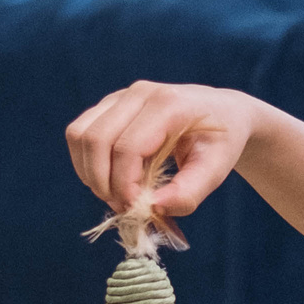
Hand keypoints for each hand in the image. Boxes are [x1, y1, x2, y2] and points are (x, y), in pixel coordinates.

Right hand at [66, 81, 257, 223]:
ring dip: (89, 172)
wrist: (223, 114)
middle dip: (102, 182)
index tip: (138, 209)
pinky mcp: (109, 105)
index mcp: (168, 104)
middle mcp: (139, 93)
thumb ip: (188, 193)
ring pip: (79, 134)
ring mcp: (120, 96)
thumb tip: (152, 208)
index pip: (127, 148)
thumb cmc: (221, 141)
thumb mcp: (217, 170)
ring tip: (115, 194)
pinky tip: (111, 178)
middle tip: (123, 207)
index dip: (125, 186)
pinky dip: (86, 162)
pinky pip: (79, 133)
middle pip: (96, 140)